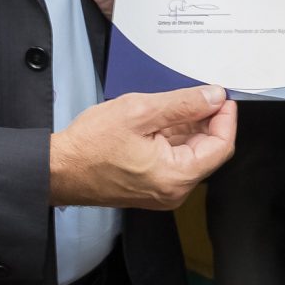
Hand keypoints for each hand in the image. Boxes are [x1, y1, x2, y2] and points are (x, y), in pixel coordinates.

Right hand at [49, 86, 233, 209]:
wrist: (59, 170)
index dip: (225, 118)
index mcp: (176, 177)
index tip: (221, 96)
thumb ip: (183, 104)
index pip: (221, 146)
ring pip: (190, 154)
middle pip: (208, 151)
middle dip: (206, 120)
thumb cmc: (91, 145)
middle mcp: (174, 191)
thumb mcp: (140, 112)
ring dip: (188, 127)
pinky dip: (173, 138)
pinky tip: (161, 119)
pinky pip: (174, 160)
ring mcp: (163, 191)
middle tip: (198, 93)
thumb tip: (214, 97)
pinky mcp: (151, 187)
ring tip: (172, 103)